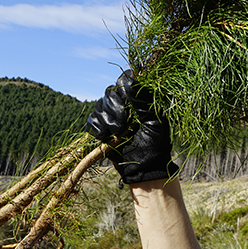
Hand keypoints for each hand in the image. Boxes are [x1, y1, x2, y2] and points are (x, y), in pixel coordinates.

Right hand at [86, 70, 177, 184]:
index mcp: (139, 99)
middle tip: (124, 123)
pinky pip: (91, 120)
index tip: (128, 99)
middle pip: (109, 92)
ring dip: (107, 120)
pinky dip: (96, 128)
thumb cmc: (156, 144)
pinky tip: (106, 136)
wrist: (144, 169)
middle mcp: (125, 104)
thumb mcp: (154, 121)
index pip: (125, 80)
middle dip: (115, 107)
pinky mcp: (101, 129)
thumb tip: (132, 80)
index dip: (123, 86)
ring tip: (118, 133)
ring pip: (99, 106)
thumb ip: (143, 101)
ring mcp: (112, 116)